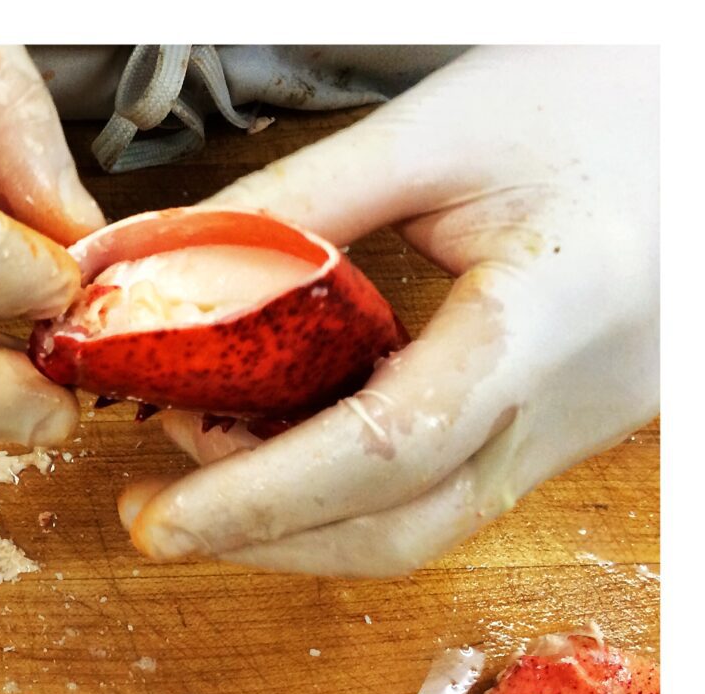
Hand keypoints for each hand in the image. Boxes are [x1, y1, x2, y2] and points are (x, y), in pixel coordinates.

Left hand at [118, 46, 658, 574]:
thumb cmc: (599, 97)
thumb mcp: (438, 132)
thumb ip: (296, 208)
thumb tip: (162, 272)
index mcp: (549, 320)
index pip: (387, 449)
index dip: (260, 499)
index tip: (159, 524)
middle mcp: (568, 406)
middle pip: (399, 528)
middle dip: (261, 537)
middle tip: (152, 511)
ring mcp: (571, 432)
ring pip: (419, 527)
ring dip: (297, 520)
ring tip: (201, 456)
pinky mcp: (557, 431)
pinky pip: (441, 491)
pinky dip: (344, 487)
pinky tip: (278, 438)